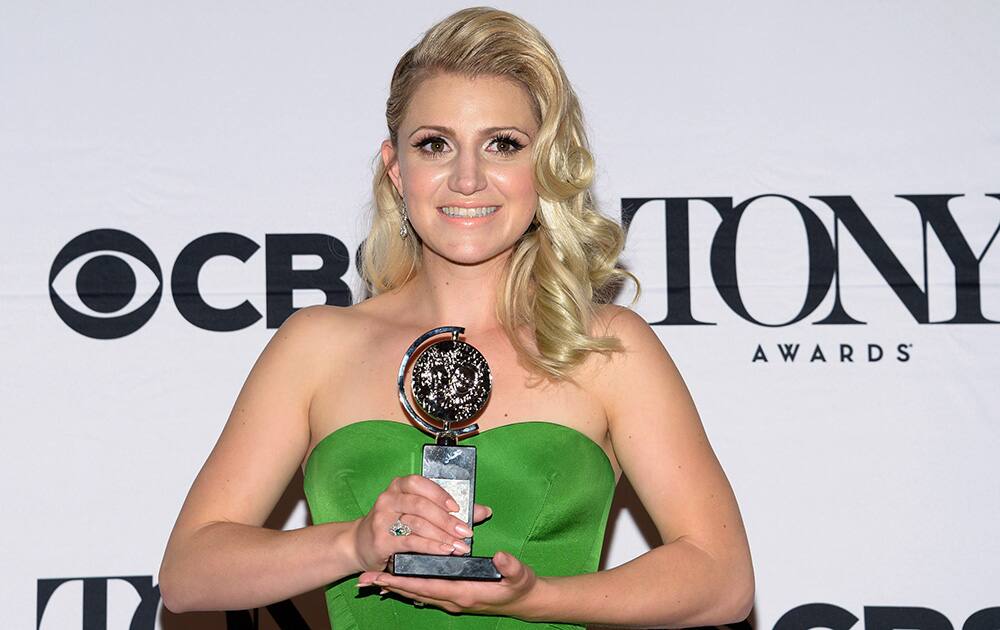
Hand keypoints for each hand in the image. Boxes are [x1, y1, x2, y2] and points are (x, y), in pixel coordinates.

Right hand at [350, 474, 491, 572]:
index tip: (458, 507)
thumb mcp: (419, 513)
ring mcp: (382, 518)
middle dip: (447, 520)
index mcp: (399, 486)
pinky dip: (430, 546)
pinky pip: (410, 541)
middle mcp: (388, 498)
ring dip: (442, 535)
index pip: (420, 483)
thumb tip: (484, 511)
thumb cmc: (396, 525)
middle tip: (466, 532)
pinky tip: (444, 550)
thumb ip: (451, 511)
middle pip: (421, 505)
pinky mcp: (381, 539)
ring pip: (417, 523)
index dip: (440, 494)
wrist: (360, 544)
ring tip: (459, 545)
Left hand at [357, 551, 540, 616]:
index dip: (405, 582)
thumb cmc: (521, 586)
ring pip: (417, 593)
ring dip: (395, 587)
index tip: (382, 576)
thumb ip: (510, 567)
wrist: (526, 601)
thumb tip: (500, 556)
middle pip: (415, 592)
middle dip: (389, 585)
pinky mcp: (452, 596)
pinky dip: (408, 587)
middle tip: (364, 579)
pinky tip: (395, 583)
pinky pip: (424, 592)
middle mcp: (453, 599)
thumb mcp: (520, 575)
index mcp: (464, 593)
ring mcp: (451, 599)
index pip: (428, 587)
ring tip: (371, 581)